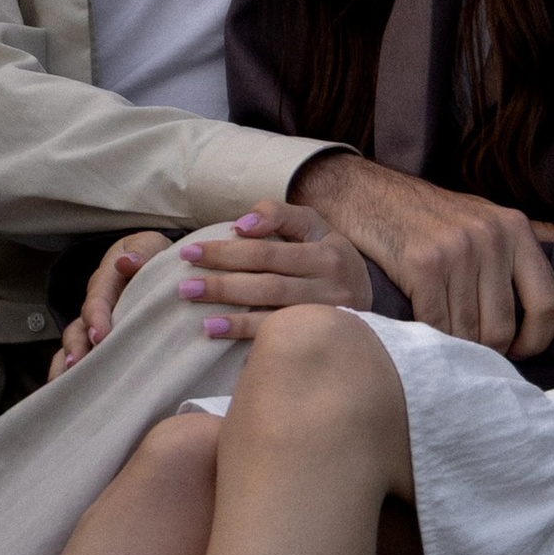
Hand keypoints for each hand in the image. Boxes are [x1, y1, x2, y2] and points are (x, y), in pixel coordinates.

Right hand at [48, 231, 171, 377]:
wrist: (156, 263)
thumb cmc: (155, 256)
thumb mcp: (152, 246)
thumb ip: (142, 253)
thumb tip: (126, 263)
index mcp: (108, 278)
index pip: (98, 297)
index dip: (96, 316)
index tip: (99, 336)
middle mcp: (96, 303)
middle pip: (78, 326)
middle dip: (76, 346)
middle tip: (77, 364)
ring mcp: (95, 324)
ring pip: (75, 345)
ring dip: (68, 363)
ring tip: (64, 384)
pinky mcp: (101, 342)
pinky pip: (84, 358)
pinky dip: (73, 377)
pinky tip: (70, 396)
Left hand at [173, 203, 372, 338]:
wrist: (369, 298)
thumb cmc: (327, 255)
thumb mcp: (312, 225)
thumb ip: (277, 214)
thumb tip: (241, 225)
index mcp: (326, 251)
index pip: (267, 250)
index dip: (228, 251)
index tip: (191, 252)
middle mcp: (332, 284)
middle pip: (267, 283)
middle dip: (222, 283)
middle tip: (184, 286)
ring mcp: (330, 316)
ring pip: (275, 313)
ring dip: (234, 318)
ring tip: (201, 319)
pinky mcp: (325, 340)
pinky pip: (283, 338)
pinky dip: (251, 338)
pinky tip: (224, 337)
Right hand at [293, 153, 553, 358]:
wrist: (366, 194)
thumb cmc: (433, 214)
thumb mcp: (493, 216)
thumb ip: (546, 233)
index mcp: (515, 229)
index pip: (547, 303)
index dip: (535, 340)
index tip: (517, 351)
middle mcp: (491, 237)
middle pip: (503, 328)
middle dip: (486, 348)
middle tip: (469, 345)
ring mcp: (456, 251)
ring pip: (469, 332)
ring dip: (454, 345)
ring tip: (444, 336)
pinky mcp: (421, 265)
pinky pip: (436, 325)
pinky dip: (428, 336)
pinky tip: (420, 327)